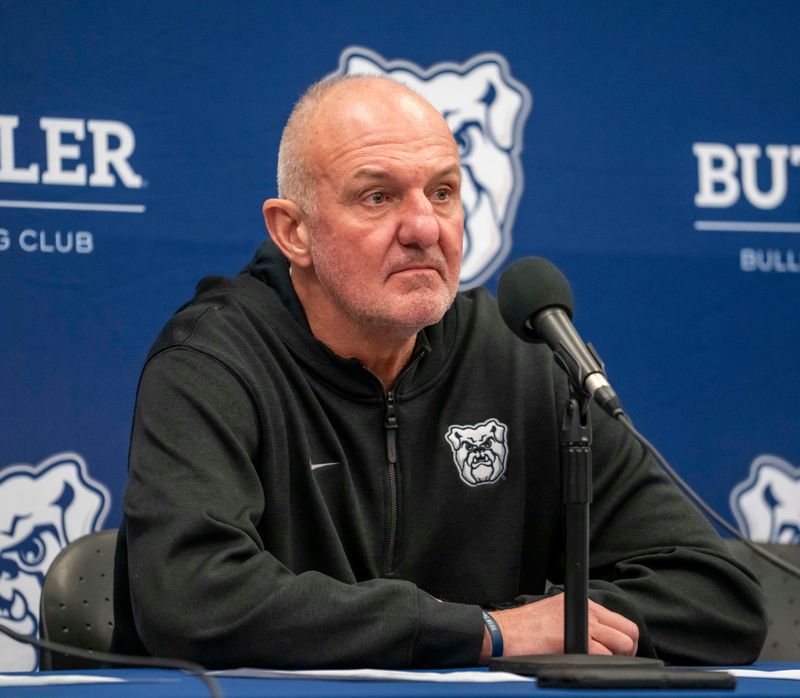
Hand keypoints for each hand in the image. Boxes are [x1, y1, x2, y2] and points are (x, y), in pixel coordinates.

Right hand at [480, 594, 638, 661]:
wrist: (502, 633)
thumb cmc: (523, 629)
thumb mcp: (554, 616)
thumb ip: (578, 623)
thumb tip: (598, 641)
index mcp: (582, 603)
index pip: (621, 622)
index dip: (624, 642)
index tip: (617, 653)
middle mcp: (586, 610)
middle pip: (628, 632)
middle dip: (626, 652)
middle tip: (612, 662)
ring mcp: (582, 624)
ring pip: (622, 644)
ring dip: (615, 658)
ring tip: (597, 664)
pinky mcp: (576, 640)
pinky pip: (605, 655)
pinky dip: (601, 664)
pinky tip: (586, 665)